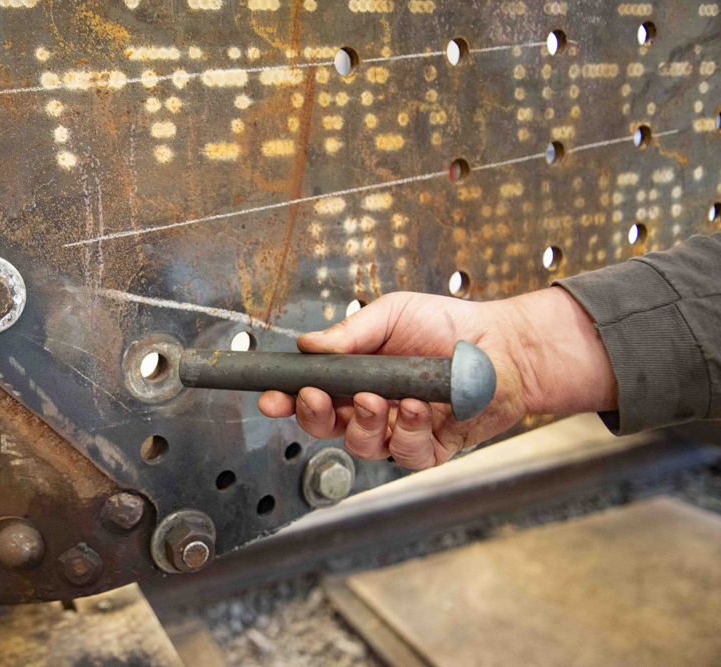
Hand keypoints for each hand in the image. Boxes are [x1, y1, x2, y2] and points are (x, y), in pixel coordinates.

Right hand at [257, 288, 616, 469]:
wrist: (504, 342)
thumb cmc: (449, 326)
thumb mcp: (392, 315)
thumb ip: (350, 333)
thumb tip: (308, 344)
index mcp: (354, 378)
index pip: (310, 396)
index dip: (286, 400)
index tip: (271, 398)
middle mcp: (373, 409)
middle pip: (326, 427)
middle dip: (314, 416)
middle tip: (316, 396)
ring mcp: (400, 431)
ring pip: (363, 446)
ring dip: (365, 423)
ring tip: (378, 399)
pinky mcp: (432, 448)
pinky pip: (408, 453)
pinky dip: (409, 431)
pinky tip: (417, 407)